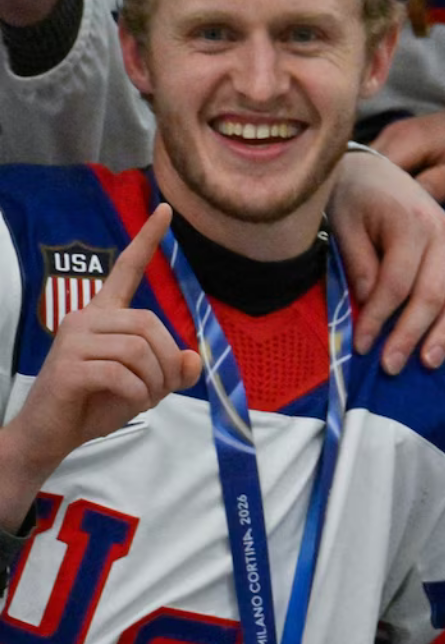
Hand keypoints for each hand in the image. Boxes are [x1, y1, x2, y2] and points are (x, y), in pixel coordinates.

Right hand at [0, 204, 200, 525]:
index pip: (126, 269)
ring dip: (153, 383)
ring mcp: (73, 340)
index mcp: (103, 314)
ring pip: (140, 351)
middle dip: (168, 364)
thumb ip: (173, 371)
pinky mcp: (68, 367)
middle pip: (151, 326)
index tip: (167, 210)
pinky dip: (137, 396)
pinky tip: (127, 404)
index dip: (147, 240)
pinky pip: (122, 375)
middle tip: (158, 391)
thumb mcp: (145, 385)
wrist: (52, 433)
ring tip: (140, 400)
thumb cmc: (97, 403)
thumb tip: (194, 359)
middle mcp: (85, 317)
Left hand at [328, 150, 444, 373]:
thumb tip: (372, 301)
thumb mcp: (343, 223)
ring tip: (430, 362)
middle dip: (411, 335)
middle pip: (432, 295)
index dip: (378, 319)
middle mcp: (442, 234)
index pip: (396, 284)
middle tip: (392, 366)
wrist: (377, 172)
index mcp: (409, 224)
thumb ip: (358, 261)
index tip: (362, 346)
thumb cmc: (355, 199)